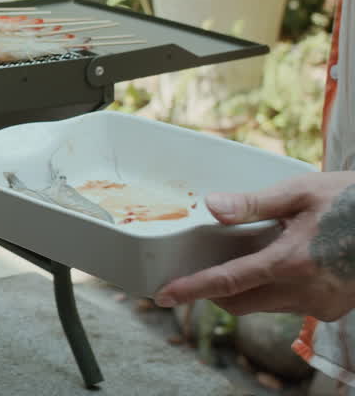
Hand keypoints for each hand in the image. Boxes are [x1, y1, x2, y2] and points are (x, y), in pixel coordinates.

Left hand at [154, 171, 354, 321]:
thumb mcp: (303, 192)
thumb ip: (254, 203)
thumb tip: (212, 206)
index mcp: (291, 262)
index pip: (228, 282)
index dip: (192, 290)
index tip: (164, 296)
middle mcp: (305, 292)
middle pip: (242, 302)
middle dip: (217, 290)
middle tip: (203, 267)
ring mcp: (322, 305)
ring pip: (267, 305)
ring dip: (250, 287)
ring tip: (251, 252)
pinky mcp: (335, 309)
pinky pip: (292, 304)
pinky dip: (277, 288)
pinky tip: (286, 260)